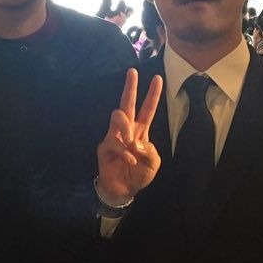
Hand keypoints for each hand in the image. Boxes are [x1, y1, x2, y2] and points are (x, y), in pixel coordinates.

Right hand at [96, 68, 162, 204]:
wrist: (124, 191)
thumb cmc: (139, 174)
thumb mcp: (153, 163)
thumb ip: (150, 150)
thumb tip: (136, 141)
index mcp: (141, 131)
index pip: (147, 109)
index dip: (153, 94)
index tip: (158, 78)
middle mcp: (127, 130)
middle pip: (127, 104)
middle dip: (130, 87)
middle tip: (133, 71)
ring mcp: (114, 136)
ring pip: (117, 117)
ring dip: (126, 127)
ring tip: (131, 142)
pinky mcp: (105, 147)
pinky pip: (114, 142)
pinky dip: (124, 152)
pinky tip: (130, 161)